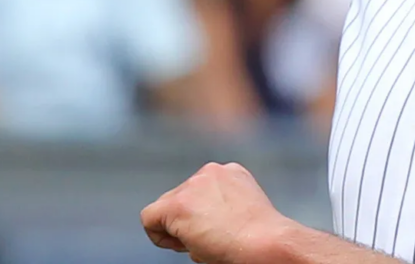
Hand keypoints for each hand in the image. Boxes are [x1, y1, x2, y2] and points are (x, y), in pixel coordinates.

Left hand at [141, 162, 292, 263]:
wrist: (265, 241)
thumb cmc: (260, 237)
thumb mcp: (242, 210)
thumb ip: (220, 206)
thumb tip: (199, 226)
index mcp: (232, 172)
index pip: (200, 193)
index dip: (202, 217)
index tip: (216, 233)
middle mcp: (212, 171)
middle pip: (180, 198)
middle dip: (187, 222)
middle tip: (207, 242)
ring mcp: (193, 185)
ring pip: (165, 209)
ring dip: (177, 229)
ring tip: (203, 243)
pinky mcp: (177, 204)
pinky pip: (149, 218)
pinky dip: (158, 236)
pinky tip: (183, 244)